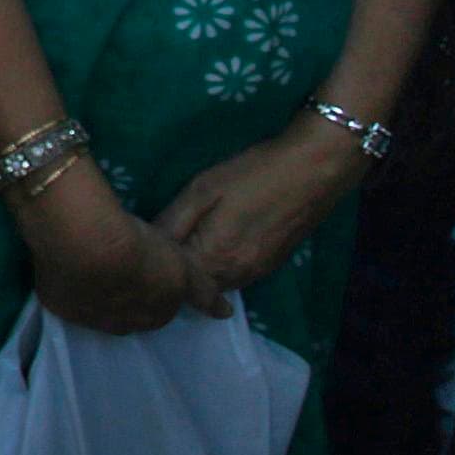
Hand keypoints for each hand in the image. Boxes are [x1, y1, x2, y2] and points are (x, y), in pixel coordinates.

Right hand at [18, 166, 228, 334]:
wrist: (85, 239)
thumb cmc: (140, 250)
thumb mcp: (181, 267)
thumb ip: (202, 291)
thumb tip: (225, 314)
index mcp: (152, 315)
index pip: (161, 313)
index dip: (160, 293)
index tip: (155, 274)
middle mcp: (120, 324)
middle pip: (129, 317)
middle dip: (131, 300)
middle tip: (127, 271)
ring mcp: (86, 316)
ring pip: (98, 311)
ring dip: (100, 295)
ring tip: (97, 267)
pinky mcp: (56, 304)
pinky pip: (68, 298)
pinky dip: (72, 285)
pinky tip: (70, 264)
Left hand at [156, 115, 369, 293]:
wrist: (315, 170)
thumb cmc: (254, 174)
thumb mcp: (203, 189)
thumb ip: (173, 222)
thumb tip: (148, 244)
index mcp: (213, 259)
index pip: (171, 277)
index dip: (153, 262)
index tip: (140, 244)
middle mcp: (234, 277)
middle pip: (192, 284)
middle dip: (173, 268)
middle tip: (156, 242)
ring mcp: (255, 274)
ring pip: (212, 282)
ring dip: (196, 269)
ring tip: (180, 241)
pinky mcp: (269, 266)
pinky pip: (232, 275)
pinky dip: (216, 265)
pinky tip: (209, 242)